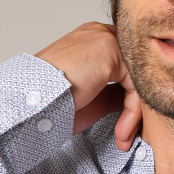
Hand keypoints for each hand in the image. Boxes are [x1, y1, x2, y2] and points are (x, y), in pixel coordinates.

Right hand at [35, 22, 141, 149]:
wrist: (34, 103)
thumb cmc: (53, 102)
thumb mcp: (92, 97)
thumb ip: (115, 92)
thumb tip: (137, 104)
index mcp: (93, 43)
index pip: (127, 71)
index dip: (130, 102)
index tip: (123, 130)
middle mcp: (101, 35)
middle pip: (136, 75)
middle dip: (135, 110)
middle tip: (125, 136)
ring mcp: (106, 39)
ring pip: (139, 82)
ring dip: (133, 116)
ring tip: (122, 137)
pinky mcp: (111, 51)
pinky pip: (136, 86)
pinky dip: (132, 113)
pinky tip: (120, 132)